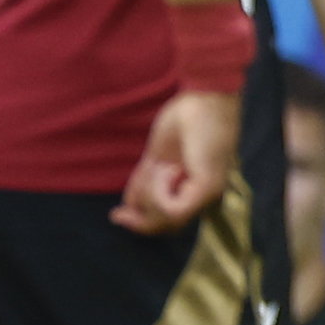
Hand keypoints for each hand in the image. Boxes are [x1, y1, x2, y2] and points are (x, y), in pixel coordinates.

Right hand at [115, 87, 239, 232]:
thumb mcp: (155, 158)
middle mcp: (203, 198)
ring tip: (162, 167)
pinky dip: (158, 191)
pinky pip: (171, 209)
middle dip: (141, 215)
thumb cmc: (184, 120)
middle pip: (165, 227)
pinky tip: (168, 169)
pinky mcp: (207, 187)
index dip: (140, 225)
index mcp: (192, 191)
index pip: (166, 223)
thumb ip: (142, 184)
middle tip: (135, 193)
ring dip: (150, 195)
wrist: (203, 97)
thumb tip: (125, 209)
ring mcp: (208, 194)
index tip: (116, 216)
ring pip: (166, 220)